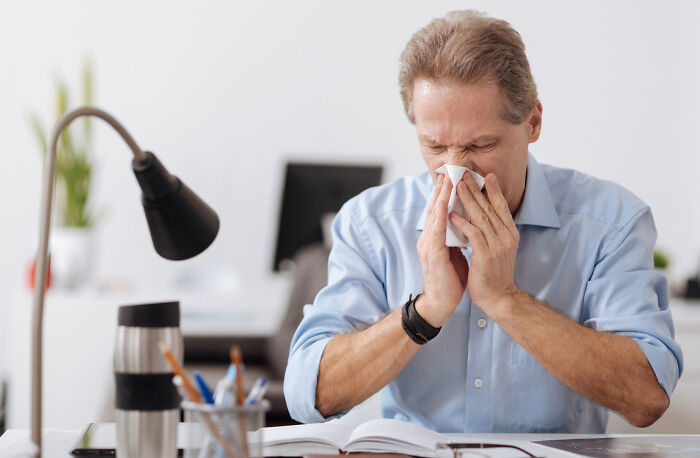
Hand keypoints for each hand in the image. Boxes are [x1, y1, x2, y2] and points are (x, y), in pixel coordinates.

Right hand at [415, 174, 468, 326]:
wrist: (441, 303)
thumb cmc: (449, 279)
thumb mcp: (454, 253)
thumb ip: (455, 238)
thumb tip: (464, 224)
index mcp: (434, 238)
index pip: (439, 211)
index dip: (444, 194)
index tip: (451, 177)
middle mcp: (428, 238)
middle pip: (434, 208)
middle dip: (441, 189)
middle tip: (448, 170)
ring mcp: (428, 245)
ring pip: (434, 215)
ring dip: (440, 196)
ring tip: (447, 179)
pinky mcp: (432, 254)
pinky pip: (436, 230)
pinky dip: (440, 214)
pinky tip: (444, 203)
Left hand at [449, 173, 519, 316]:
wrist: (499, 298)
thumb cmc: (494, 273)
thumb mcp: (497, 248)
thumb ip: (493, 232)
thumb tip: (483, 215)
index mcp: (510, 234)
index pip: (502, 207)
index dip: (494, 190)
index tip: (486, 175)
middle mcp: (506, 237)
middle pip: (490, 207)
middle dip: (476, 189)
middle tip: (465, 174)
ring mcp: (497, 246)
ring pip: (481, 217)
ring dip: (467, 200)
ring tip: (457, 186)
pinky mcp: (485, 255)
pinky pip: (472, 234)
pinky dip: (461, 222)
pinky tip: (451, 213)